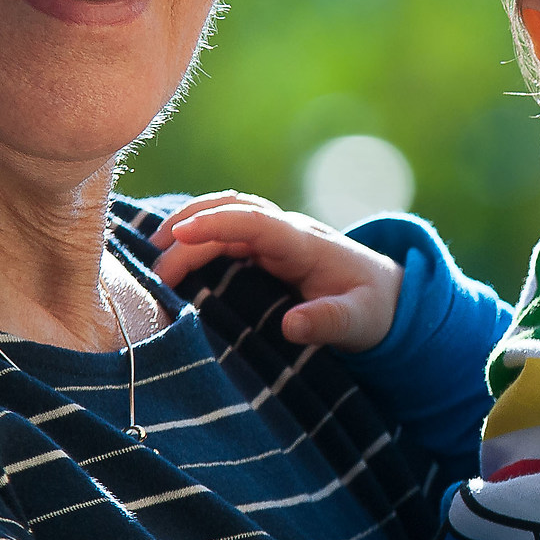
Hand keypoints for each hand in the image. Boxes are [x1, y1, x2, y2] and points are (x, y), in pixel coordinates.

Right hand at [153, 192, 404, 352]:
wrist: (388, 295)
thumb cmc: (373, 308)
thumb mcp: (359, 321)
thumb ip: (329, 322)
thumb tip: (291, 324)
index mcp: (305, 244)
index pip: (256, 221)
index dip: (217, 224)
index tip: (178, 236)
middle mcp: (287, 233)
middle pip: (232, 215)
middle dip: (190, 231)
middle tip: (155, 270)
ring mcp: (276, 238)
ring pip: (227, 216)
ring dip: (190, 226)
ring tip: (152, 256)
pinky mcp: (267, 250)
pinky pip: (228, 233)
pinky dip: (198, 238)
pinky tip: (172, 256)